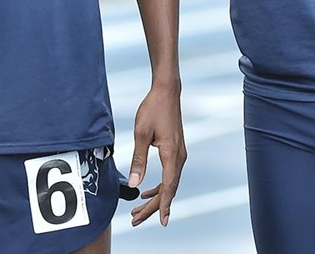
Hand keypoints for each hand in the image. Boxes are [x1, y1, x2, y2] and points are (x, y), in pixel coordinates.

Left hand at [126, 83, 184, 227]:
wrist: (166, 93)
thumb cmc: (153, 110)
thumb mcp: (141, 134)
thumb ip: (138, 160)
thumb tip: (135, 184)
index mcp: (172, 155)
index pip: (168, 187)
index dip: (163, 206)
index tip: (161, 221)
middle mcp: (180, 158)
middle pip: (168, 190)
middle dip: (152, 207)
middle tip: (135, 219)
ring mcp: (179, 155)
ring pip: (169, 184)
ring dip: (154, 198)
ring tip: (137, 210)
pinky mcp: (176, 152)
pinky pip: (169, 175)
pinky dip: (158, 186)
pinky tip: (145, 192)